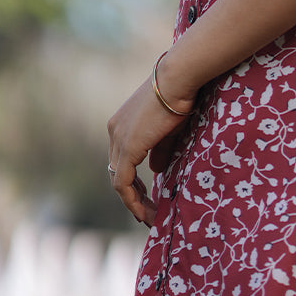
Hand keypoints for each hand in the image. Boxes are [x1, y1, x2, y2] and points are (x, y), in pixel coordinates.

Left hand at [107, 63, 196, 225]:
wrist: (178, 78)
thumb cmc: (180, 96)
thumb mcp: (169, 128)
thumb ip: (160, 150)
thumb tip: (157, 170)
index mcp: (122, 123)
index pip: (123, 159)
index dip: (134, 179)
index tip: (147, 195)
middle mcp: (114, 131)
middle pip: (117, 171)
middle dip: (133, 194)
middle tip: (148, 211)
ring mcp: (118, 139)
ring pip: (118, 180)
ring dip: (133, 202)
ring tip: (149, 216)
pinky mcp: (127, 149)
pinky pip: (123, 183)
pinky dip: (132, 200)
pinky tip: (143, 212)